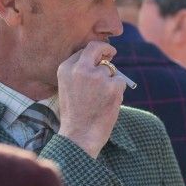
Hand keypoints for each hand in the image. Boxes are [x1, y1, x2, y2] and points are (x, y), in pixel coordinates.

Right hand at [56, 41, 125, 157]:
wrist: (79, 136)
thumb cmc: (74, 116)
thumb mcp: (67, 89)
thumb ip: (78, 73)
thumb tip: (99, 62)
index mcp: (65, 69)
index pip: (82, 52)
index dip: (92, 54)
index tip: (98, 56)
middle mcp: (80, 69)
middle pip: (96, 48)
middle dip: (105, 49)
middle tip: (112, 53)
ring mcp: (98, 76)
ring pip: (111, 70)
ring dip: (110, 82)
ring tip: (101, 101)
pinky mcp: (113, 86)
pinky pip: (120, 82)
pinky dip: (118, 92)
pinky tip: (108, 104)